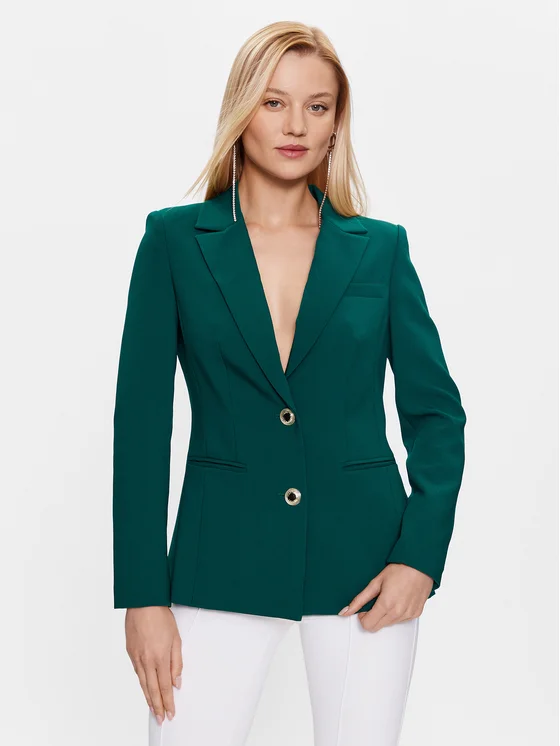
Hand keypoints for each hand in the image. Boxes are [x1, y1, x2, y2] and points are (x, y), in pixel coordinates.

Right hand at [125, 606, 182, 723]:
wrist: (143, 603)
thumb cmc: (161, 617)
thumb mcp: (176, 639)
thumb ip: (176, 662)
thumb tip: (176, 681)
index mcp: (159, 658)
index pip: (164, 687)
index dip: (168, 702)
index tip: (170, 713)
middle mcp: (146, 661)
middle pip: (152, 690)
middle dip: (157, 707)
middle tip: (160, 719)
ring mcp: (136, 657)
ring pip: (142, 683)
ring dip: (148, 698)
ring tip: (153, 709)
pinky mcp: (130, 652)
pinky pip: (137, 673)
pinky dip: (141, 684)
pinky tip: (145, 688)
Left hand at [338, 563, 432, 631]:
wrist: (420, 565)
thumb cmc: (399, 570)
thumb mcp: (376, 582)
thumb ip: (360, 599)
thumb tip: (346, 611)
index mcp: (386, 605)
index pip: (368, 625)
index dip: (363, 617)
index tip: (364, 609)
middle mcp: (398, 613)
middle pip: (377, 626)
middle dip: (372, 617)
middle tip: (376, 602)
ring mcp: (408, 615)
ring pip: (389, 624)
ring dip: (385, 615)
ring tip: (389, 597)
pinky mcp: (416, 614)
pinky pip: (401, 620)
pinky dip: (396, 614)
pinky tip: (398, 600)